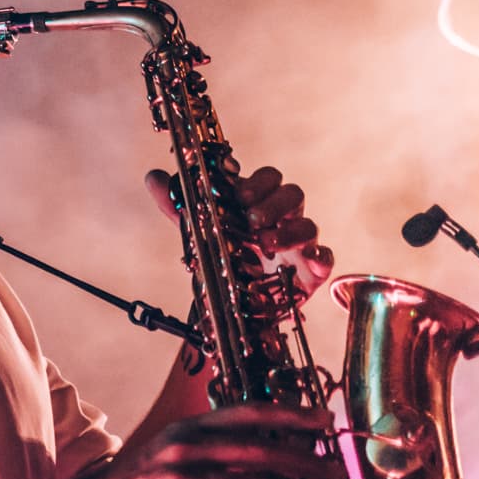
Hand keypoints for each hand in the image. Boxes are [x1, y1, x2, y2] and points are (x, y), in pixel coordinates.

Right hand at [67, 402, 346, 478]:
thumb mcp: (166, 457)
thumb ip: (209, 455)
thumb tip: (262, 465)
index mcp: (185, 430)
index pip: (247, 413)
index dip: (291, 415)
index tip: (325, 421)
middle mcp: (185, 450)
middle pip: (261, 451)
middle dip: (307, 463)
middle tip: (338, 475)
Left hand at [145, 164, 334, 300]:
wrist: (240, 301)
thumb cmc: (226, 256)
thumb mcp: (199, 230)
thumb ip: (177, 205)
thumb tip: (153, 177)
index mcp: (259, 202)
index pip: (269, 178)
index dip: (259, 182)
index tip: (241, 195)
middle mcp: (283, 218)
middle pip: (293, 195)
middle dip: (274, 204)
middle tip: (253, 219)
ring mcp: (300, 244)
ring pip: (309, 225)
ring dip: (291, 231)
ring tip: (267, 244)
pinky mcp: (311, 271)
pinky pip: (326, 258)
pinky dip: (321, 257)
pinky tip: (310, 260)